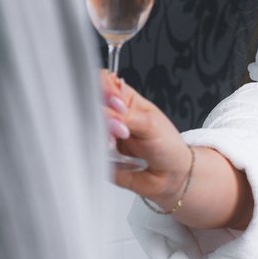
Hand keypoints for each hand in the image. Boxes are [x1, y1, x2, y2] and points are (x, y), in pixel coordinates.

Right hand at [100, 73, 253, 229]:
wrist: (172, 176)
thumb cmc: (168, 147)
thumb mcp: (152, 125)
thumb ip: (127, 116)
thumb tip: (110, 109)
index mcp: (124, 100)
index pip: (103, 82)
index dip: (104, 89)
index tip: (114, 103)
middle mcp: (110, 116)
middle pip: (89, 104)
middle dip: (103, 117)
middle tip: (121, 129)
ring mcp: (102, 135)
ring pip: (85, 127)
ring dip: (100, 136)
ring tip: (117, 144)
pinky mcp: (98, 155)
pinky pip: (87, 151)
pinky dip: (96, 152)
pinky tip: (111, 155)